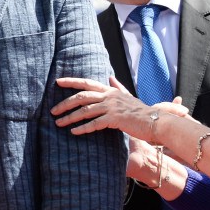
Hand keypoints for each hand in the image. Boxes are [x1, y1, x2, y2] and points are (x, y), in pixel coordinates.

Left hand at [51, 76, 187, 141]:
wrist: (156, 122)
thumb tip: (110, 77)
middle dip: (65, 104)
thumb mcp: (128, 96)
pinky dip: (83, 128)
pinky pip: (94, 123)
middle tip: (52, 111)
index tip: (57, 82)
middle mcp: (109, 97)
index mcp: (111, 91)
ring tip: (58, 123)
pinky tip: (73, 132)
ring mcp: (112, 107)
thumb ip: (118, 88)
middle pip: (81, 97)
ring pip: (85, 111)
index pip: (87, 83)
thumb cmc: (142, 112)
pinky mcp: (115, 119)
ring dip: (69, 117)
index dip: (72, 82)